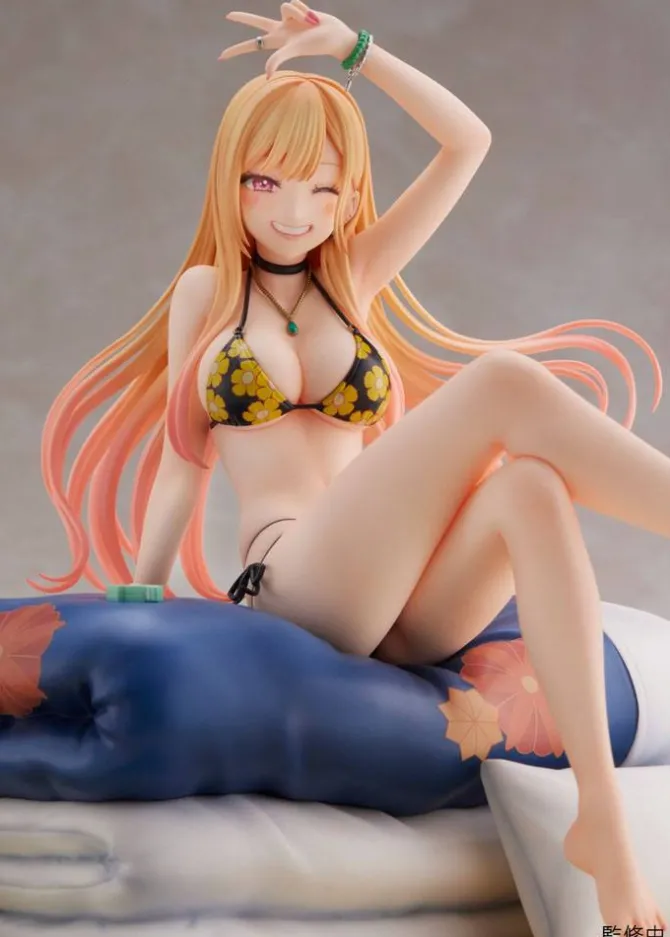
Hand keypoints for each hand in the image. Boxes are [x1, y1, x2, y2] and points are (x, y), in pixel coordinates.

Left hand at [219, 0, 357, 77]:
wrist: (334, 36)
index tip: (221, 56)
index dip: (236, 50)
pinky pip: (294, 2)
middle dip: (244, 18)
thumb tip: (266, 76)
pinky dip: (304, 9)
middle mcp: (280, 31)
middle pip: (257, 23)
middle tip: (229, 16)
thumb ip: (278, 59)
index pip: (251, 45)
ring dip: (298, 12)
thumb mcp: (295, 50)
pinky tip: (313, 18)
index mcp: (275, 41)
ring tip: (310, 24)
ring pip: (285, 6)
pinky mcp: (298, 12)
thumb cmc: (317, 44)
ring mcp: (288, 21)